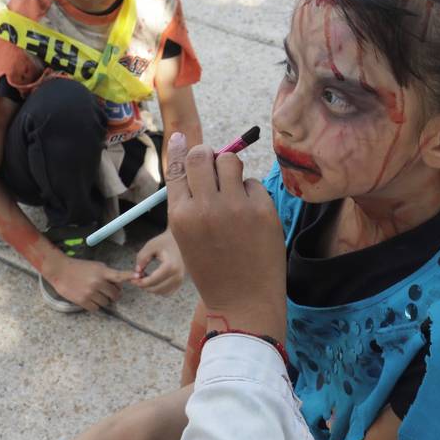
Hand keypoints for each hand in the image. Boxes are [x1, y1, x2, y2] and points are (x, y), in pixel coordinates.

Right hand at [49, 258, 136, 312]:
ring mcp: (90, 292)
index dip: (129, 277)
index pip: (119, 275)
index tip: (138, 277)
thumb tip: (118, 284)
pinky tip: (89, 298)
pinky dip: (94, 305)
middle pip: (115, 294)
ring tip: (94, 293)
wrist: (60, 270)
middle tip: (108, 292)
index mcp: (102, 272)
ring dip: (103, 300)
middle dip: (113, 294)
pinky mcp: (83, 300)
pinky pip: (96, 308)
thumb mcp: (95, 266)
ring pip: (106, 302)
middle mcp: (97, 282)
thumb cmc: (78, 267)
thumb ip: (107, 274)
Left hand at [133, 230, 185, 295]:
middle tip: (136, 278)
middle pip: (156, 288)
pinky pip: (167, 292)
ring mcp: (180, 280)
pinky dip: (159, 289)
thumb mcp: (150, 246)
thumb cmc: (164, 241)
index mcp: (170, 266)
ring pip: (161, 292)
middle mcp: (177, 275)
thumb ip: (142, 259)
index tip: (132, 279)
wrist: (179, 239)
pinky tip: (153, 281)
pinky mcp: (180, 282)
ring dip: (151, 288)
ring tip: (144, 277)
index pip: (152, 280)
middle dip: (144, 285)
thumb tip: (137, 272)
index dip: (140, 282)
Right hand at [165, 133, 286, 341]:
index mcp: (181, 216)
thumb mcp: (188, 237)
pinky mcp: (262, 210)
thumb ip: (189, 202)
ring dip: (230, 169)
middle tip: (214, 166)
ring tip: (233, 190)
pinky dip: (250, 193)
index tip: (181, 137)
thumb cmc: (214, 270)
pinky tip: (250, 215)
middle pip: (202, 155)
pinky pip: (253, 183)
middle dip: (207, 155)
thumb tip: (197, 157)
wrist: (244, 301)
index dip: (180, 150)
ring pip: (230, 160)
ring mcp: (235, 207)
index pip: (177, 168)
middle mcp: (205, 207)